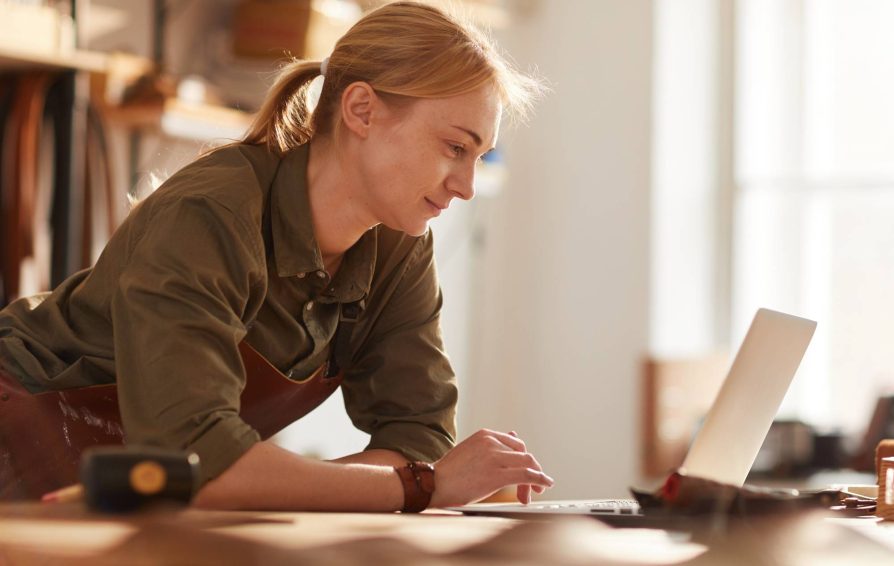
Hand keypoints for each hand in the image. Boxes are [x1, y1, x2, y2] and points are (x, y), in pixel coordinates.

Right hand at [429, 429, 553, 507]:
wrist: (433, 484)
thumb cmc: (450, 472)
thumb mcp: (472, 450)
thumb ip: (493, 444)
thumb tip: (514, 434)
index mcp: (486, 434)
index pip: (516, 444)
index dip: (524, 459)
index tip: (526, 473)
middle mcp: (492, 442)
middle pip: (524, 454)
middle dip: (532, 470)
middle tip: (532, 487)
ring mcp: (495, 457)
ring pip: (528, 464)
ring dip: (536, 478)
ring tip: (536, 490)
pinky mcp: (497, 475)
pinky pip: (526, 475)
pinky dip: (539, 480)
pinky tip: (544, 485)